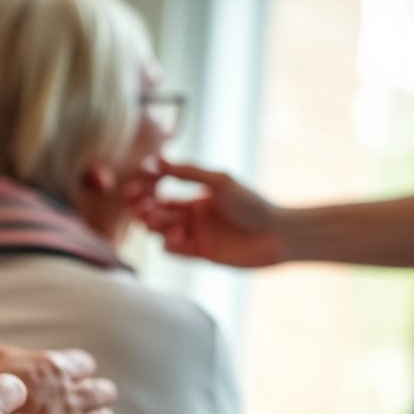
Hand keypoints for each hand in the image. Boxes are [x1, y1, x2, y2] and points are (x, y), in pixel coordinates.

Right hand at [125, 157, 286, 267]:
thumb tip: (157, 158)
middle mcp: (193, 215)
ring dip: (153, 223)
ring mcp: (196, 235)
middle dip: (144, 206)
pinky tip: (177, 235)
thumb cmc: (253, 204)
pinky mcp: (200, 254)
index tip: (135, 183)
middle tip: (137, 203)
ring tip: (153, 217)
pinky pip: (174, 250)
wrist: (277, 235)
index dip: (147, 186)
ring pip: (161, 230)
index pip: (163, 189)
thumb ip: (188, 172)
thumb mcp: (219, 182)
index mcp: (197, 195)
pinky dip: (169, 243)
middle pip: (157, 210)